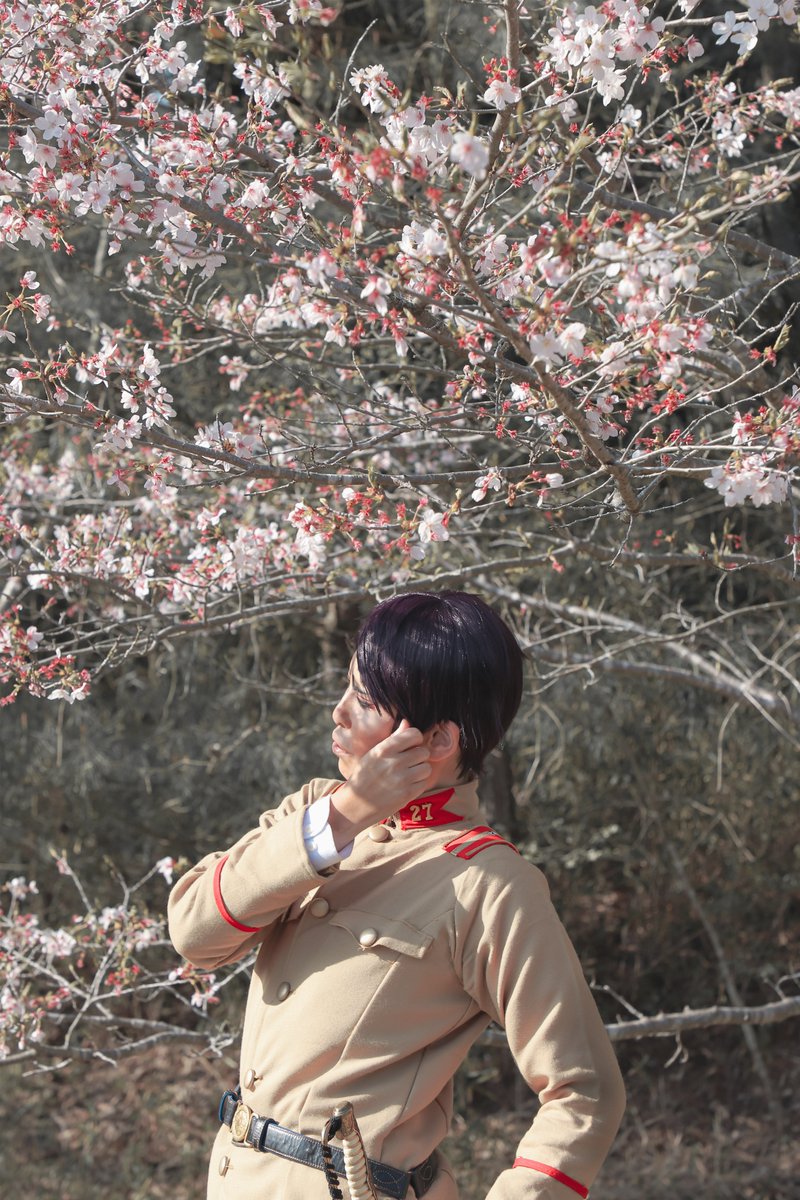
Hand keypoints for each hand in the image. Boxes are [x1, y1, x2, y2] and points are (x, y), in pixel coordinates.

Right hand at [329, 720, 431, 847]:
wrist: (355, 805)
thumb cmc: (364, 777)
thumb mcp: (373, 754)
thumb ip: (393, 739)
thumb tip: (407, 722)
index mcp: (383, 750)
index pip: (414, 734)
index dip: (415, 739)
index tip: (410, 745)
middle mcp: (393, 763)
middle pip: (423, 751)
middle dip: (418, 756)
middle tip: (409, 762)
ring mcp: (401, 779)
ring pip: (426, 767)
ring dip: (420, 770)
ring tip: (409, 774)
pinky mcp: (407, 794)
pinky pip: (424, 782)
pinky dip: (419, 783)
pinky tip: (407, 785)